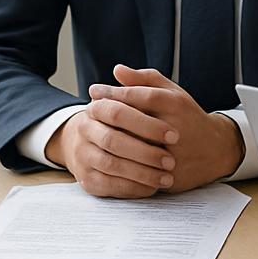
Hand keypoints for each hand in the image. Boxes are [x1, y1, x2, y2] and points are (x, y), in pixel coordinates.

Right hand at [47, 92, 179, 198]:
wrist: (95, 145)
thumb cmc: (126, 120)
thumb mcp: (137, 98)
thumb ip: (136, 83)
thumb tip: (119, 70)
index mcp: (96, 108)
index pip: (118, 111)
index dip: (146, 124)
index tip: (173, 134)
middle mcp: (85, 131)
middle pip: (114, 141)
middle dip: (146, 152)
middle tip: (171, 160)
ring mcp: (83, 157)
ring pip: (112, 166)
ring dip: (143, 173)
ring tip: (167, 176)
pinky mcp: (88, 180)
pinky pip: (110, 186)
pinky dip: (133, 188)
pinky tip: (153, 187)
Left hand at [87, 65, 244, 192]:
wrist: (215, 150)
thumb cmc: (187, 115)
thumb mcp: (172, 92)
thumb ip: (145, 79)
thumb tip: (117, 70)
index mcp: (175, 104)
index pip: (137, 95)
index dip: (112, 92)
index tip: (94, 91)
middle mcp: (173, 128)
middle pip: (130, 121)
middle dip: (106, 114)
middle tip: (89, 109)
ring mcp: (171, 153)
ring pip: (131, 147)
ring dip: (110, 138)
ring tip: (95, 129)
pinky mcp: (168, 175)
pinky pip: (138, 169)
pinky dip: (120, 161)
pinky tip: (107, 152)